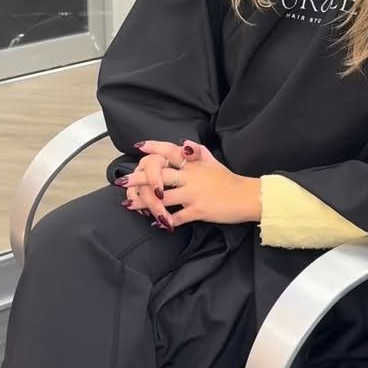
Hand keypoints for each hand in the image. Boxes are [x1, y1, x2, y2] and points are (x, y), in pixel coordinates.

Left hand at [117, 140, 261, 229]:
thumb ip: (197, 152)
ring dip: (143, 202)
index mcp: (194, 163)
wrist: (246, 196)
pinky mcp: (198, 211)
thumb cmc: (227, 179)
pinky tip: (154, 223)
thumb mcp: (213, 161)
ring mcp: (193, 194)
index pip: (171, 151)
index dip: (154, 148)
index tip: (139, 147)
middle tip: (121, 181)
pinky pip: (176, 217)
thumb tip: (183, 144)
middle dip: (138, 178)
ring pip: (162, 198)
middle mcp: (191, 176)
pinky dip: (164, 221)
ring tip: (128, 204)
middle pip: (159, 175)